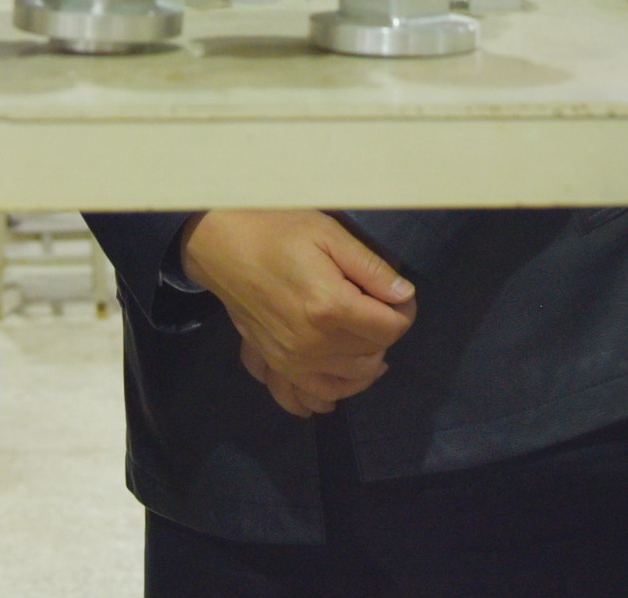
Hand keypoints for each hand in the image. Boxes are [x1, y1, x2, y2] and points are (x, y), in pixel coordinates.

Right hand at [178, 209, 415, 417]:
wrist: (223, 246)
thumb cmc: (277, 232)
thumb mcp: (329, 235)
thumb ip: (371, 269)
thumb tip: (404, 295)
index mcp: (330, 308)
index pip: (391, 329)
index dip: (404, 311)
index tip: (399, 295)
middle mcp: (313, 344)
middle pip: (374, 355)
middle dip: (385, 332)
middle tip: (377, 306)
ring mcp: (292, 360)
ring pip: (350, 381)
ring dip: (366, 363)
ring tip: (366, 339)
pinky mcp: (277, 365)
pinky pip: (311, 396)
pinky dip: (331, 394)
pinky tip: (341, 382)